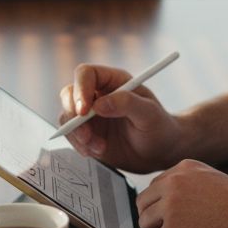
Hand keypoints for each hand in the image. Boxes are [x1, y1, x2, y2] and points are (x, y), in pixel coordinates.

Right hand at [59, 63, 185, 172]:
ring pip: (67, 117)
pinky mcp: (87, 133)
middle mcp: (98, 94)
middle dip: (72, 115)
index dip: (80, 89)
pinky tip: (98, 151)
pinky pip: (71, 136)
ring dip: (78, 134)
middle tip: (86, 135)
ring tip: (100, 147)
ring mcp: (90, 115)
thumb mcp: (150, 114)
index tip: (84, 111)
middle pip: (69, 94)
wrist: (160, 152)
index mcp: (114, 81)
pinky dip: (80, 145)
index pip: (86, 74)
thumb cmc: (160, 127)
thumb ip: (127, 104)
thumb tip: (98, 104)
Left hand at [135, 159, 227, 227]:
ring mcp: (171, 206)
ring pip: (145, 224)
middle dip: (154, 220)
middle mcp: (174, 183)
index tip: (175, 216)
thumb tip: (162, 199)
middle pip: (143, 204)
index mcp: (183, 168)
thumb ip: (187, 183)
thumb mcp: (213, 180)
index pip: (154, 187)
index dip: (161, 205)